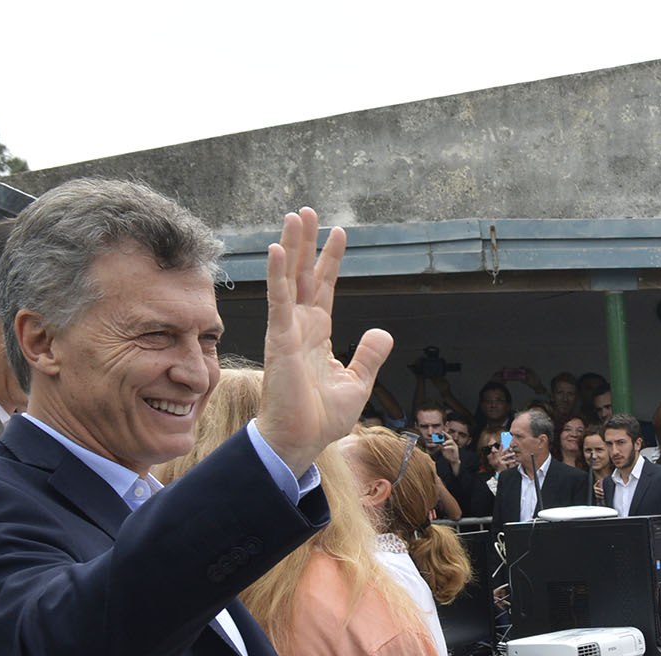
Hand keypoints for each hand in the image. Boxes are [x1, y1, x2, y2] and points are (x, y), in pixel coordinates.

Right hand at [257, 209, 393, 472]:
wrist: (301, 441)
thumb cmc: (322, 417)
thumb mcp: (358, 382)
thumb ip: (369, 355)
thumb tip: (382, 331)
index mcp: (318, 334)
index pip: (324, 288)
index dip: (330, 260)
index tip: (339, 232)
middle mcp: (301, 326)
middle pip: (304, 275)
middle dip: (307, 243)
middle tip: (307, 210)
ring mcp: (288, 331)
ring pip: (290, 279)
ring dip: (291, 247)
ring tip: (295, 216)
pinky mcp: (281, 340)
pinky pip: (279, 301)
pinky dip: (278, 274)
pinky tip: (277, 248)